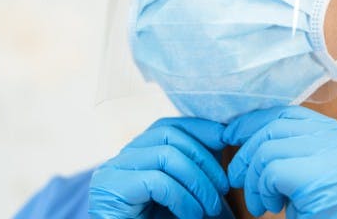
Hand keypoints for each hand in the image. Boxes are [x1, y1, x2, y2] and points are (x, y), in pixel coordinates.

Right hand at [88, 117, 228, 217]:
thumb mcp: (184, 195)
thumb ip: (195, 167)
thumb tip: (221, 135)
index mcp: (135, 157)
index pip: (167, 126)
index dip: (199, 128)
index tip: (226, 138)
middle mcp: (120, 160)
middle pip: (168, 134)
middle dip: (203, 158)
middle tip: (223, 188)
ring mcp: (112, 172)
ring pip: (165, 155)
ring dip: (198, 182)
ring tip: (211, 207)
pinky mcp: (111, 189)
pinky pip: (156, 181)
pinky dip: (182, 198)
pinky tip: (192, 215)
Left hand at [223, 106, 336, 218]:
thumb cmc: (323, 216)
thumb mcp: (309, 173)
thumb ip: (291, 149)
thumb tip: (242, 130)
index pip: (291, 114)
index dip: (256, 122)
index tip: (231, 134)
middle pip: (277, 127)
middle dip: (246, 152)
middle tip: (236, 177)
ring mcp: (335, 156)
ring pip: (268, 150)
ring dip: (253, 180)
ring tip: (259, 203)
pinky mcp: (319, 175)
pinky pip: (270, 172)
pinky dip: (261, 191)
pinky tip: (271, 207)